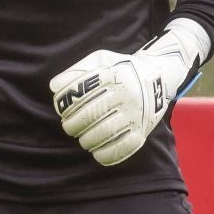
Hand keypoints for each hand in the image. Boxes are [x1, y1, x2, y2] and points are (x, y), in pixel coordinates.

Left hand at [49, 20, 209, 167]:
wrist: (159, 75)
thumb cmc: (120, 69)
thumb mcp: (100, 60)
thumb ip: (77, 71)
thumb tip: (54, 87)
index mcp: (113, 74)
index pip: (81, 91)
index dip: (65, 103)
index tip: (61, 109)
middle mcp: (126, 93)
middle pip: (91, 114)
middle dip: (72, 124)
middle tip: (68, 127)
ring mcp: (136, 113)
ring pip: (104, 133)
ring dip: (86, 140)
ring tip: (82, 138)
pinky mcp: (143, 130)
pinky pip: (122, 147)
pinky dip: (105, 154)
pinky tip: (96, 152)